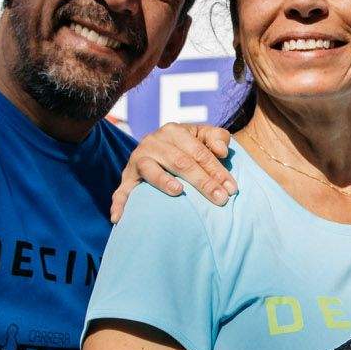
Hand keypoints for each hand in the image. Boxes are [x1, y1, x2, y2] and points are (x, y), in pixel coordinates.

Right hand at [109, 124, 236, 221]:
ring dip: (163, 182)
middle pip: (181, 162)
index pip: (199, 152)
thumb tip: (221, 151)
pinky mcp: (127, 178)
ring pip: (152, 170)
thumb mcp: (202, 137)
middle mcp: (153, 142)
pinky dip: (119, 203)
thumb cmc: (187, 147)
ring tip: (178, 192)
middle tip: (220, 199)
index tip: (232, 189)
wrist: (158, 149)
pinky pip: (122, 191)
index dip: (217, 170)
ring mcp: (138, 159)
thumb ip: (216, 138)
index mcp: (174, 131)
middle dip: (203, 182)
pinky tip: (119, 218)